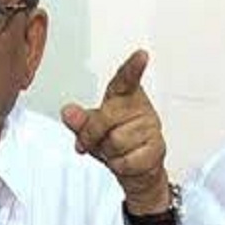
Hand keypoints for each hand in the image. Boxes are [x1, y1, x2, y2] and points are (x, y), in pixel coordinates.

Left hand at [61, 49, 169, 214]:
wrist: (136, 170)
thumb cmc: (113, 141)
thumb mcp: (89, 129)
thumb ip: (78, 120)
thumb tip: (67, 111)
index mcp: (124, 95)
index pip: (126, 79)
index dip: (133, 67)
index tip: (141, 54)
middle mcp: (141, 108)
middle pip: (107, 116)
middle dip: (92, 134)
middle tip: (90, 141)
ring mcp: (151, 127)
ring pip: (116, 141)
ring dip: (108, 152)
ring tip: (116, 150)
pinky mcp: (158, 148)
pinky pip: (126, 160)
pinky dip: (119, 165)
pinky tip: (126, 160)